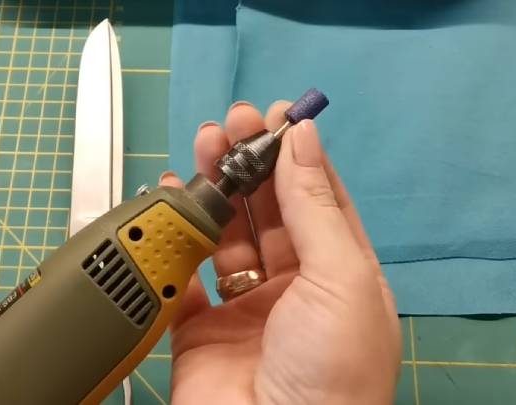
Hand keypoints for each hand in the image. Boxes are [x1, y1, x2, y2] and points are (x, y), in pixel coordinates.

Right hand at [159, 101, 400, 404]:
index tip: (276, 116)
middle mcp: (294, 287)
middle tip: (232, 122)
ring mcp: (245, 306)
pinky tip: (175, 200)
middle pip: (270, 210)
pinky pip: (186, 272)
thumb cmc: (328, 367)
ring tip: (205, 144)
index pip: (318, 200)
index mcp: (340, 275)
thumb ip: (315, 207)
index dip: (297, 156)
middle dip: (251, 163)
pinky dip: (178, 236)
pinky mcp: (200, 326)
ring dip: (216, 189)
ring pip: (227, 233)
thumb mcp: (340, 278)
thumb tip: (304, 139)